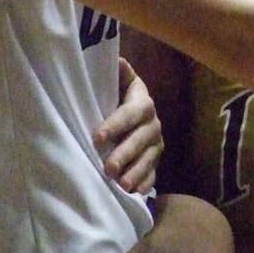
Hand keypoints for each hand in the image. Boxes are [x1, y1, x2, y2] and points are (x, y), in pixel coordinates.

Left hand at [94, 58, 162, 193]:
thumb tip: (115, 59)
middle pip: (143, 138)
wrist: (130, 113)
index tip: (97, 137)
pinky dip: (146, 183)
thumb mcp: (115, 82)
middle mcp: (153, 122)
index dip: (117, 124)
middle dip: (126, 153)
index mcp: (142, 101)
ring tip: (122, 186)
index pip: (132, 112)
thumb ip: (114, 73)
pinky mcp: (155, 161)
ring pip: (150, 158)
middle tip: (109, 169)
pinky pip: (154, 174)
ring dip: (137, 172)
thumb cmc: (115, 97)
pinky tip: (137, 194)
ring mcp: (156, 143)